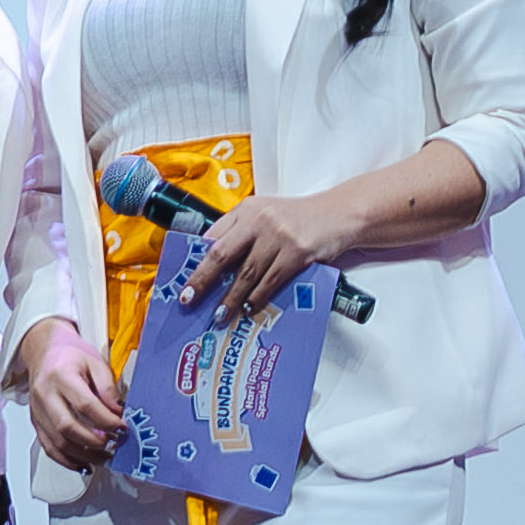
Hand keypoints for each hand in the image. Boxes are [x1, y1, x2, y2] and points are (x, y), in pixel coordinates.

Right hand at [16, 315, 126, 470]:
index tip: (123, 428)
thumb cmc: (71, 356)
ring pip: (58, 442)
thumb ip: (108, 388)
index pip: (84, 405)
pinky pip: (49, 448)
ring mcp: (37, 411)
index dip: (106, 421)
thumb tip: (119, 414)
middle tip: (115, 444)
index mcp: (60, 375)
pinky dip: (67, 461)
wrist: (43, 351)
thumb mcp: (95, 362)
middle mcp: (44, 394)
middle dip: (95, 442)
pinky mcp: (36, 422)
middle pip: (67, 427)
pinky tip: (85, 464)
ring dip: (84, 455)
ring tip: (105, 457)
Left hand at [178, 188, 347, 322]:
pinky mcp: (298, 253)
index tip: (184, 279)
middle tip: (189, 299)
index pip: (212, 237)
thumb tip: (213, 258)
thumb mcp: (265, 213)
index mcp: (246, 210)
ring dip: (231, 298)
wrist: (340, 214)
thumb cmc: (300, 217)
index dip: (196, 260)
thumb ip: (241, 230)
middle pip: (222, 255)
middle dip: (202, 280)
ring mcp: (278, 237)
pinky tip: (250, 308)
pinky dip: (258, 297)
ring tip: (220, 314)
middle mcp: (259, 220)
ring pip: (246, 274)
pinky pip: (271, 281)